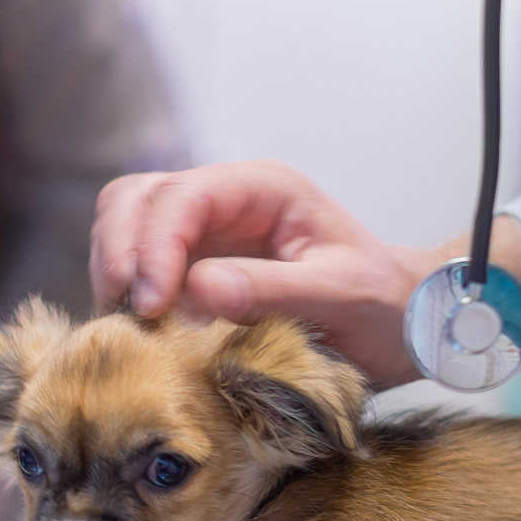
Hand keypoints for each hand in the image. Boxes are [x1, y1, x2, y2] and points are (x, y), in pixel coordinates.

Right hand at [91, 160, 431, 387]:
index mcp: (264, 189)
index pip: (182, 196)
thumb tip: (197, 289)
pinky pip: (140, 269)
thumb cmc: (383, 304)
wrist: (402, 326)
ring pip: (127, 225)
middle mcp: (227, 201)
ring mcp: (206, 235)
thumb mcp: (340, 295)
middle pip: (138, 198)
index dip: (155, 244)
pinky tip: (142, 330)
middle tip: (131, 310)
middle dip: (121, 249)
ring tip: (134, 323)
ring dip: (117, 270)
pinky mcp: (195, 272)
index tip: (152, 303)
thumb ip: (272, 289)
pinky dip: (128, 294)